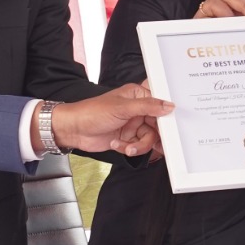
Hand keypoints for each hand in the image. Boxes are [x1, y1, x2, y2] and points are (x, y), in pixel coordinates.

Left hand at [49, 84, 173, 157]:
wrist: (74, 130)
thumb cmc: (92, 112)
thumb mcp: (122, 108)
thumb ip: (148, 106)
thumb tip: (169, 106)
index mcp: (137, 96)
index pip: (160, 104)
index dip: (166, 116)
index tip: (170, 126)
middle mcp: (137, 110)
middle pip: (157, 125)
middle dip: (153, 136)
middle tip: (155, 143)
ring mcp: (133, 125)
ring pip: (149, 138)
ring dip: (139, 145)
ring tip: (128, 147)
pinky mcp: (127, 138)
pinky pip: (138, 146)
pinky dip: (129, 148)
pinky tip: (117, 144)